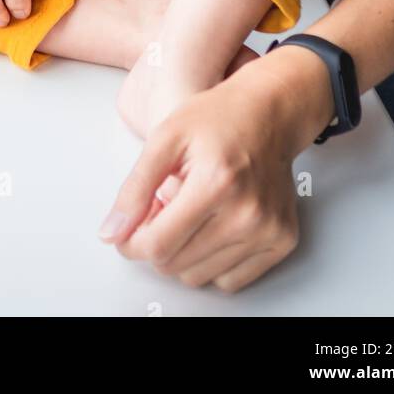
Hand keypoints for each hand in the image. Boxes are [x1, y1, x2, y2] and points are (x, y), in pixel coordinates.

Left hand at [97, 58, 300, 291]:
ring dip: (183, 252)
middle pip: (176, 266)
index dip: (132, 242)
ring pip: (200, 278)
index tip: (128, 230)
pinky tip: (210, 227)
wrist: (269, 112)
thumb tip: (112, 232)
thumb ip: (135, 189)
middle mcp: (248, 213)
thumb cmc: (219, 117)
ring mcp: (268, 231)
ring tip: (188, 213)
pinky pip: (230, 280)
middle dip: (157, 241)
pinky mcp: (282, 241)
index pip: (159, 245)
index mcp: (216, 183)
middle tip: (161, 208)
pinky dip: (211, 262)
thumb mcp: (164, 138)